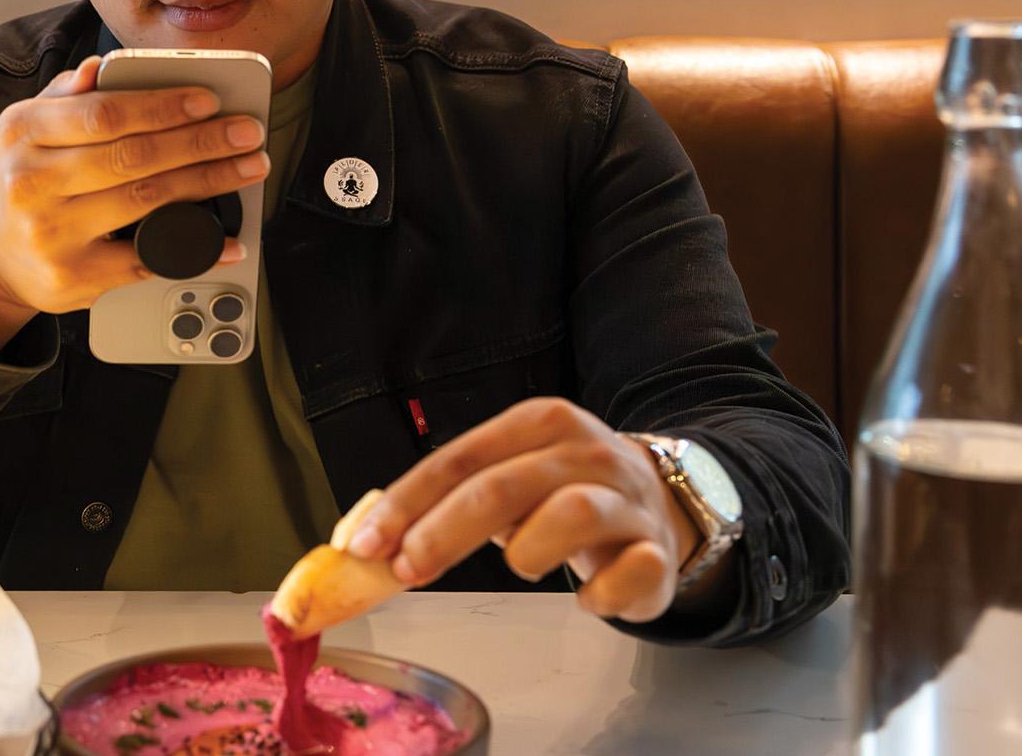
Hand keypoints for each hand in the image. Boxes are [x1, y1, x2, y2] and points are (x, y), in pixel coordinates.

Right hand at [0, 55, 269, 355]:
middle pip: (133, 157)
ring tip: (247, 169)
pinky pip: (145, 259)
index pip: (105, 113)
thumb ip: (67, 96)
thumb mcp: (30, 128)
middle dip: (201, 143)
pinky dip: (194, 249)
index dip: (163, 106)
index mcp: (24, 132)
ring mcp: (52, 234)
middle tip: (247, 134)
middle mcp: (33, 183)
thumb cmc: (27, 179)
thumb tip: (101, 67)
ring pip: (145, 202)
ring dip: (207, 184)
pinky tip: (226, 240)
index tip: (209, 101)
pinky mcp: (73, 277)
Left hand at [342, 398, 705, 623]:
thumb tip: (363, 539)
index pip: (459, 460)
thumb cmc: (560, 493)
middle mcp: (585, 451)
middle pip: (502, 487)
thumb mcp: (506, 478)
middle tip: (406, 570)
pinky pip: (629, 573)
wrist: (658, 504)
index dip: (405, 504)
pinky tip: (586, 598)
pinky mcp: (657, 550)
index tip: (364, 545)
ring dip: (529, 553)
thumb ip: (444, 501)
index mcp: (539, 424)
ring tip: (524, 567)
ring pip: (570, 514)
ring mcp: (627, 498)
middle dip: (442, 533)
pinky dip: (599, 596)